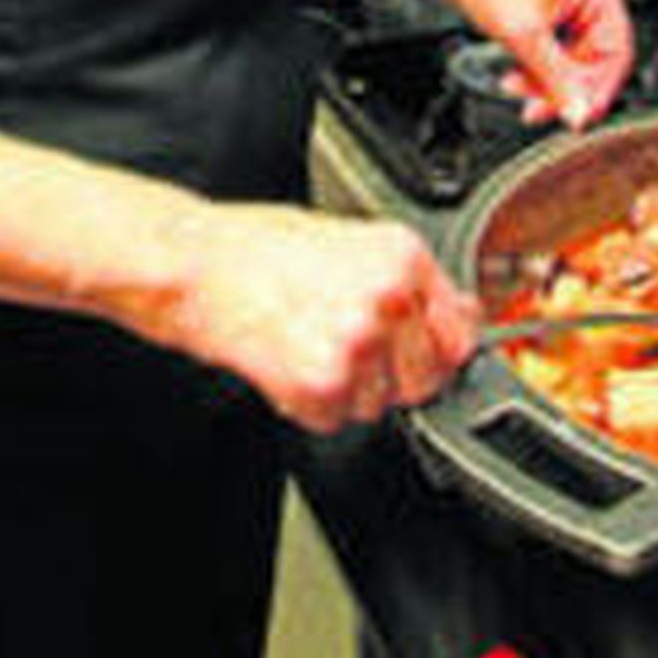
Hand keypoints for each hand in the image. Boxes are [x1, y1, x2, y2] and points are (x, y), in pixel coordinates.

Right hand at [174, 202, 480, 432]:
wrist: (196, 265)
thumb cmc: (257, 247)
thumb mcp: (347, 239)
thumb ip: (403, 277)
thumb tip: (454, 311)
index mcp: (402, 257)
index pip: (461, 329)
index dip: (441, 350)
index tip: (429, 358)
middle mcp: (389, 298)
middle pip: (426, 378)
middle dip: (391, 377)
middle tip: (346, 351)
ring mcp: (358, 343)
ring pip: (377, 403)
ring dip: (346, 390)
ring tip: (304, 344)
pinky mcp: (323, 382)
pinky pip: (334, 418)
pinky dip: (309, 405)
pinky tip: (286, 364)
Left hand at [435, 0, 634, 129]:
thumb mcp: (524, 36)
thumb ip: (556, 80)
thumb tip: (579, 115)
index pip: (616, 52)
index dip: (597, 91)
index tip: (577, 119)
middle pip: (594, 62)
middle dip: (563, 88)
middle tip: (535, 110)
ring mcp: (572, 3)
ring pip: (573, 64)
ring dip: (546, 83)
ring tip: (514, 87)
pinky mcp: (553, 14)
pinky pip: (558, 56)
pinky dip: (538, 72)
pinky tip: (515, 78)